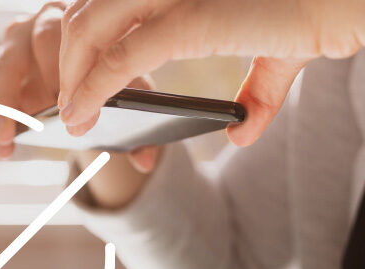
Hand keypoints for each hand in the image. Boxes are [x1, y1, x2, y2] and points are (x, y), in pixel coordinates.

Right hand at [0, 1, 159, 171]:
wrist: (87, 82)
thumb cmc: (110, 77)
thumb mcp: (129, 92)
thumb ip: (138, 121)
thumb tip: (145, 161)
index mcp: (68, 21)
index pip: (56, 40)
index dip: (60, 77)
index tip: (69, 113)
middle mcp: (33, 29)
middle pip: (16, 53)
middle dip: (26, 93)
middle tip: (34, 129)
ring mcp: (10, 52)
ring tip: (7, 145)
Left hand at [58, 0, 364, 145]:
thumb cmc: (322, 12)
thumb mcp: (278, 54)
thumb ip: (254, 92)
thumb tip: (240, 132)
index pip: (106, 5)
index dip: (84, 44)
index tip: (78, 82)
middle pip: (86, 14)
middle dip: (68, 64)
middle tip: (68, 105)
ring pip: (91, 31)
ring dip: (72, 79)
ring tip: (72, 117)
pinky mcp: (192, 16)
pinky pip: (122, 56)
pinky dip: (93, 88)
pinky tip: (81, 115)